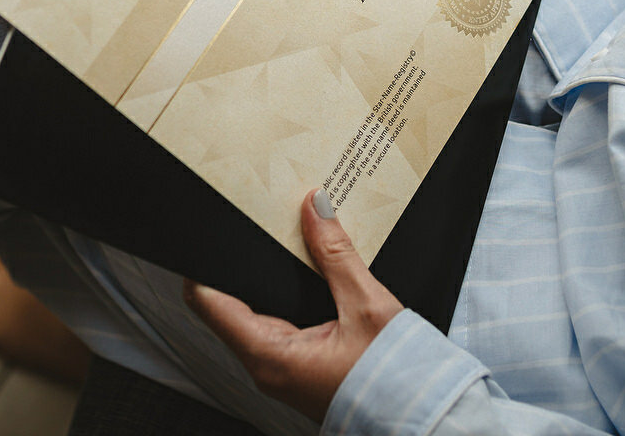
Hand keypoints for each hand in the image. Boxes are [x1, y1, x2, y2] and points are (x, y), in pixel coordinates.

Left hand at [184, 189, 402, 421]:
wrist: (421, 416)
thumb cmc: (395, 380)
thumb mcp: (367, 306)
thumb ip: (337, 255)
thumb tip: (315, 209)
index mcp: (270, 355)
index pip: (208, 303)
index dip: (202, 265)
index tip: (213, 233)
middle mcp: (266, 367)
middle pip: (227, 305)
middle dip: (241, 264)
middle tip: (256, 226)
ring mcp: (280, 370)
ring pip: (251, 315)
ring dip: (264, 280)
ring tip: (283, 243)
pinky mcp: (297, 367)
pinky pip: (275, 326)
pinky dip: (283, 297)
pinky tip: (304, 276)